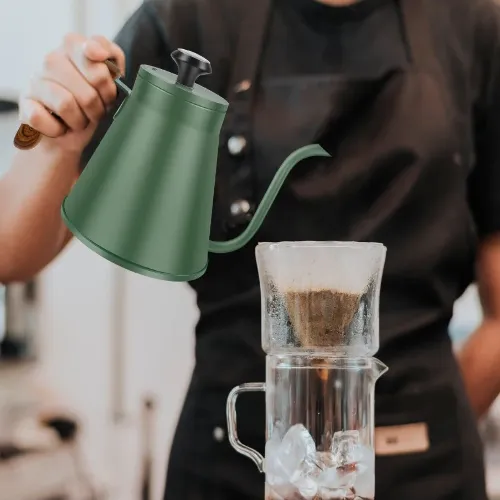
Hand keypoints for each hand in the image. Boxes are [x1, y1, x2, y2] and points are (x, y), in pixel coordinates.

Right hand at [18, 33, 125, 153]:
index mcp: (73, 49)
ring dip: (80, 121)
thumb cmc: (92, 104)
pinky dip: (57, 130)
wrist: (70, 136)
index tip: (108, 88)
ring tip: (81, 121)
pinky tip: (60, 127)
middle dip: (98, 108)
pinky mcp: (25, 104)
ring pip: (66, 104)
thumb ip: (113, 58)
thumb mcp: (111, 80)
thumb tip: (98, 52)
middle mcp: (51, 61)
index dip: (104, 77)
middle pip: (86, 88)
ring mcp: (36, 81)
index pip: (89, 49)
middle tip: (97, 111)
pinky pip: (42, 119)